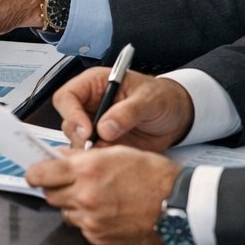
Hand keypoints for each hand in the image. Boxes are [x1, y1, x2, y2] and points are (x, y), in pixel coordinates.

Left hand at [24, 146, 180, 244]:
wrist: (178, 204)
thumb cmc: (154, 176)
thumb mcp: (117, 153)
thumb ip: (82, 156)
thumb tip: (59, 156)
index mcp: (86, 171)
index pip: (39, 174)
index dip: (34, 173)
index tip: (34, 173)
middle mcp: (84, 196)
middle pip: (49, 195)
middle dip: (57, 188)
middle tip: (72, 183)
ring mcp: (91, 220)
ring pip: (65, 213)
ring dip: (73, 205)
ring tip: (98, 197)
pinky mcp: (99, 238)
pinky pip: (82, 229)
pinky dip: (89, 221)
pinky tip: (108, 212)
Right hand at [53, 69, 194, 150]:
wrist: (177, 116)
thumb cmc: (162, 98)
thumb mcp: (149, 100)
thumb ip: (127, 112)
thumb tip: (105, 128)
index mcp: (95, 84)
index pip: (67, 97)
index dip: (72, 114)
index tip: (87, 131)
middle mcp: (90, 105)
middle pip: (68, 122)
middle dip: (81, 137)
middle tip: (99, 146)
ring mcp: (95, 125)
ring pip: (77, 141)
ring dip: (90, 150)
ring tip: (112, 151)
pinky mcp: (103, 143)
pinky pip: (92, 154)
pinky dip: (100, 159)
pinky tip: (115, 157)